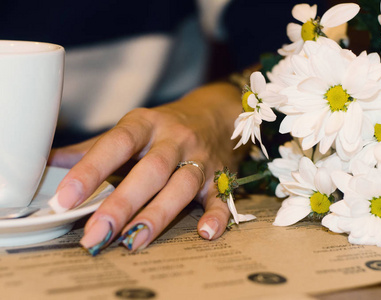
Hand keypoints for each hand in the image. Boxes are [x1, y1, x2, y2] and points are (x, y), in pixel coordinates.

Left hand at [48, 82, 243, 254]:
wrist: (215, 114)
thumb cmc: (166, 126)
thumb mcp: (132, 127)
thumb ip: (94, 147)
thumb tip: (50, 162)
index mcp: (146, 124)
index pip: (117, 143)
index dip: (91, 169)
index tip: (66, 198)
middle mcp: (175, 139)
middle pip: (151, 169)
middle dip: (123, 202)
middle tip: (97, 232)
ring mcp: (200, 158)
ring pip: (182, 185)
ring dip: (159, 214)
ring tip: (133, 240)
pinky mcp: (220, 177)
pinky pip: (221, 197)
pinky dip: (216, 215)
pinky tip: (205, 233)